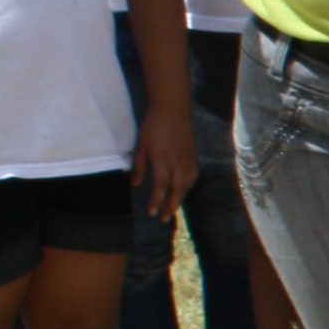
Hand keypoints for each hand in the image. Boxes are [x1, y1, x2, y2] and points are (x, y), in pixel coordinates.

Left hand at [133, 97, 198, 220]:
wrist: (173, 109)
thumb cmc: (153, 126)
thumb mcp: (141, 146)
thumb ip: (139, 166)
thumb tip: (135, 185)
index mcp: (162, 160)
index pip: (160, 187)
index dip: (156, 202)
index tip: (151, 213)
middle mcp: (177, 163)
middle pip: (176, 191)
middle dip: (170, 206)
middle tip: (164, 219)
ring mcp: (188, 160)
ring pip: (186, 186)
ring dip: (179, 199)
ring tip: (172, 208)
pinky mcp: (194, 156)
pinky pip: (192, 177)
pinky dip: (187, 187)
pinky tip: (182, 191)